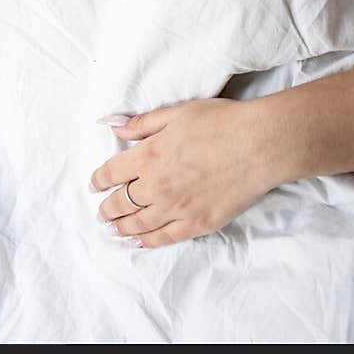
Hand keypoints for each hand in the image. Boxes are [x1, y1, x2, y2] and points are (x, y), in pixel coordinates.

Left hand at [88, 97, 278, 248]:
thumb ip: (143, 124)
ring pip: (139, 223)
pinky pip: (165, 238)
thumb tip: (113, 125)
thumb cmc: (221, 122)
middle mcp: (158, 186)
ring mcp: (177, 208)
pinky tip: (138, 241)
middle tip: (101, 211)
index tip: (94, 184)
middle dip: (108, 207)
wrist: (258, 145)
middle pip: (122, 202)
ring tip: (113, 228)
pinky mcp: (198, 224)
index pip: (113, 172)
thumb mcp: (178, 113)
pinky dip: (147, 241)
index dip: (99, 179)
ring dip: (121, 226)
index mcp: (150, 155)